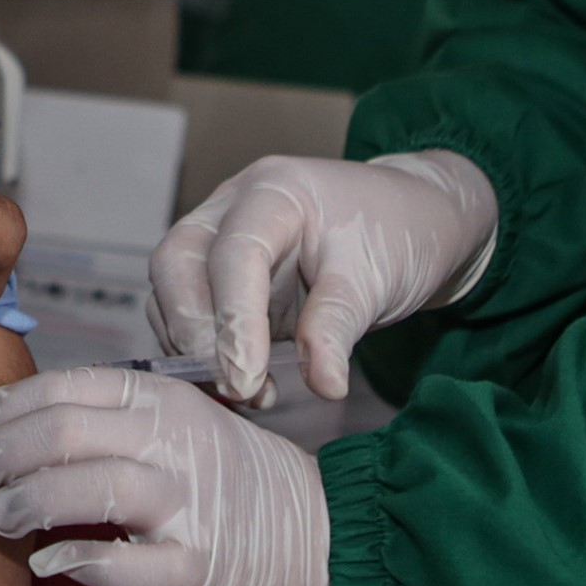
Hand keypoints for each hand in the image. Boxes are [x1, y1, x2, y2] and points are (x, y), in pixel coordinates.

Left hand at [0, 367, 329, 585]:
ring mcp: (188, 503)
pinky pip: (128, 564)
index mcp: (159, 398)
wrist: (320, 536)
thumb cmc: (228, 481)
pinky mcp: (199, 565)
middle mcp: (173, 441)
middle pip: (62, 432)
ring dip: (23, 503)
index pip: (60, 387)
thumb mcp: (173, 427)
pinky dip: (79, 563)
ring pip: (88, 488)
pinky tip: (47, 565)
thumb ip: (100, 422)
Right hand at [147, 150, 497, 404]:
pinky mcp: (222, 278)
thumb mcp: (375, 281)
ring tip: (249, 395)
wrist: (413, 225)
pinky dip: (204, 353)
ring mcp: (220, 240)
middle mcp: (232, 208)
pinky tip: (244, 385)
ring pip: (172, 291)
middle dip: (193, 331)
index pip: (234, 252)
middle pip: (177, 262)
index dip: (233, 318)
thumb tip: (322, 385)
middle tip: (234, 387)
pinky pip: (188, 314)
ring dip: (195, 349)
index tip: (245, 378)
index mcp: (273, 191)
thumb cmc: (396, 235)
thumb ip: (337, 328)